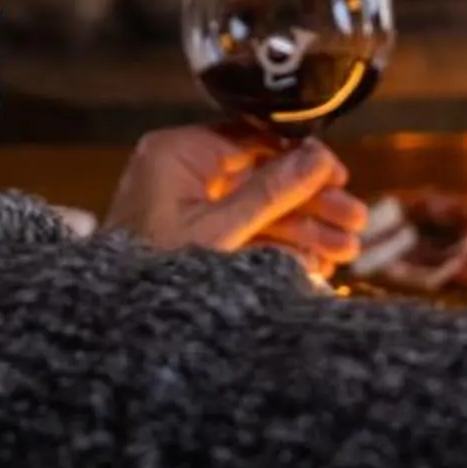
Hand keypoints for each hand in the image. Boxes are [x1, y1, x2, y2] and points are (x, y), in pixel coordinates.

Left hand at [105, 124, 368, 277]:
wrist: (111, 329)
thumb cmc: (154, 273)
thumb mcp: (222, 231)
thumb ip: (272, 192)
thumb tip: (319, 156)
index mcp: (177, 153)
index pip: (253, 138)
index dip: (301, 157)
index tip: (338, 175)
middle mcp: (181, 172)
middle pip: (262, 177)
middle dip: (311, 202)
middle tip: (354, 220)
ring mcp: (186, 207)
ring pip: (258, 209)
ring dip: (303, 229)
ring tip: (346, 251)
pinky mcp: (192, 238)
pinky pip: (243, 234)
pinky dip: (277, 248)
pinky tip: (316, 264)